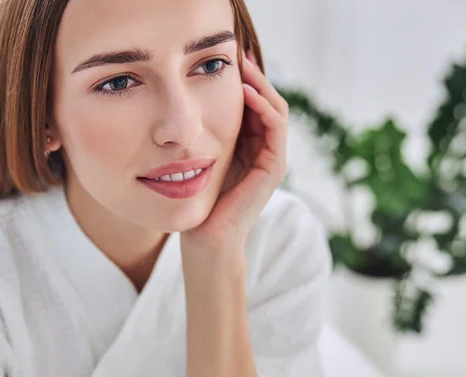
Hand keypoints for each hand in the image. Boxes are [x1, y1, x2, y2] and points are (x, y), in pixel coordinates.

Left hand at [183, 50, 288, 250]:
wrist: (206, 237)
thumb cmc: (199, 200)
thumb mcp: (200, 157)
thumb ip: (205, 134)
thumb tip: (189, 101)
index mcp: (248, 146)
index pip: (252, 104)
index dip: (243, 80)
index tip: (225, 58)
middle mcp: (264, 150)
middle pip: (266, 101)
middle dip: (253, 75)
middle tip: (238, 51)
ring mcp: (272, 158)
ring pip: (275, 108)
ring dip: (261, 84)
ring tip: (243, 64)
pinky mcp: (275, 167)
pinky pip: (275, 127)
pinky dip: (264, 106)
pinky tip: (245, 91)